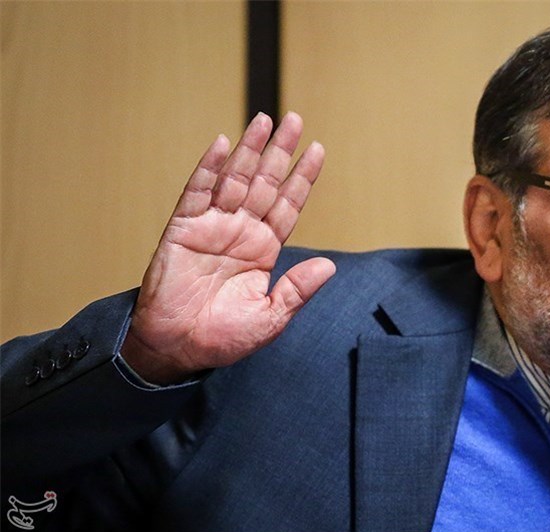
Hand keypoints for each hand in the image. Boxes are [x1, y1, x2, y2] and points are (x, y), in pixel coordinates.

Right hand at [121, 112, 335, 383]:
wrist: (178, 348)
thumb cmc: (224, 337)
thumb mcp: (270, 318)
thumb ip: (297, 290)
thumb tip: (329, 266)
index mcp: (264, 249)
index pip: (288, 205)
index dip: (302, 178)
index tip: (318, 150)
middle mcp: (241, 232)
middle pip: (265, 183)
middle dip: (280, 152)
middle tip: (295, 121)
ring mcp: (212, 227)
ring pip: (234, 180)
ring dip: (249, 150)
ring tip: (264, 121)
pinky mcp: (183, 229)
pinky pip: (197, 193)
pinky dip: (209, 169)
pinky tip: (222, 145)